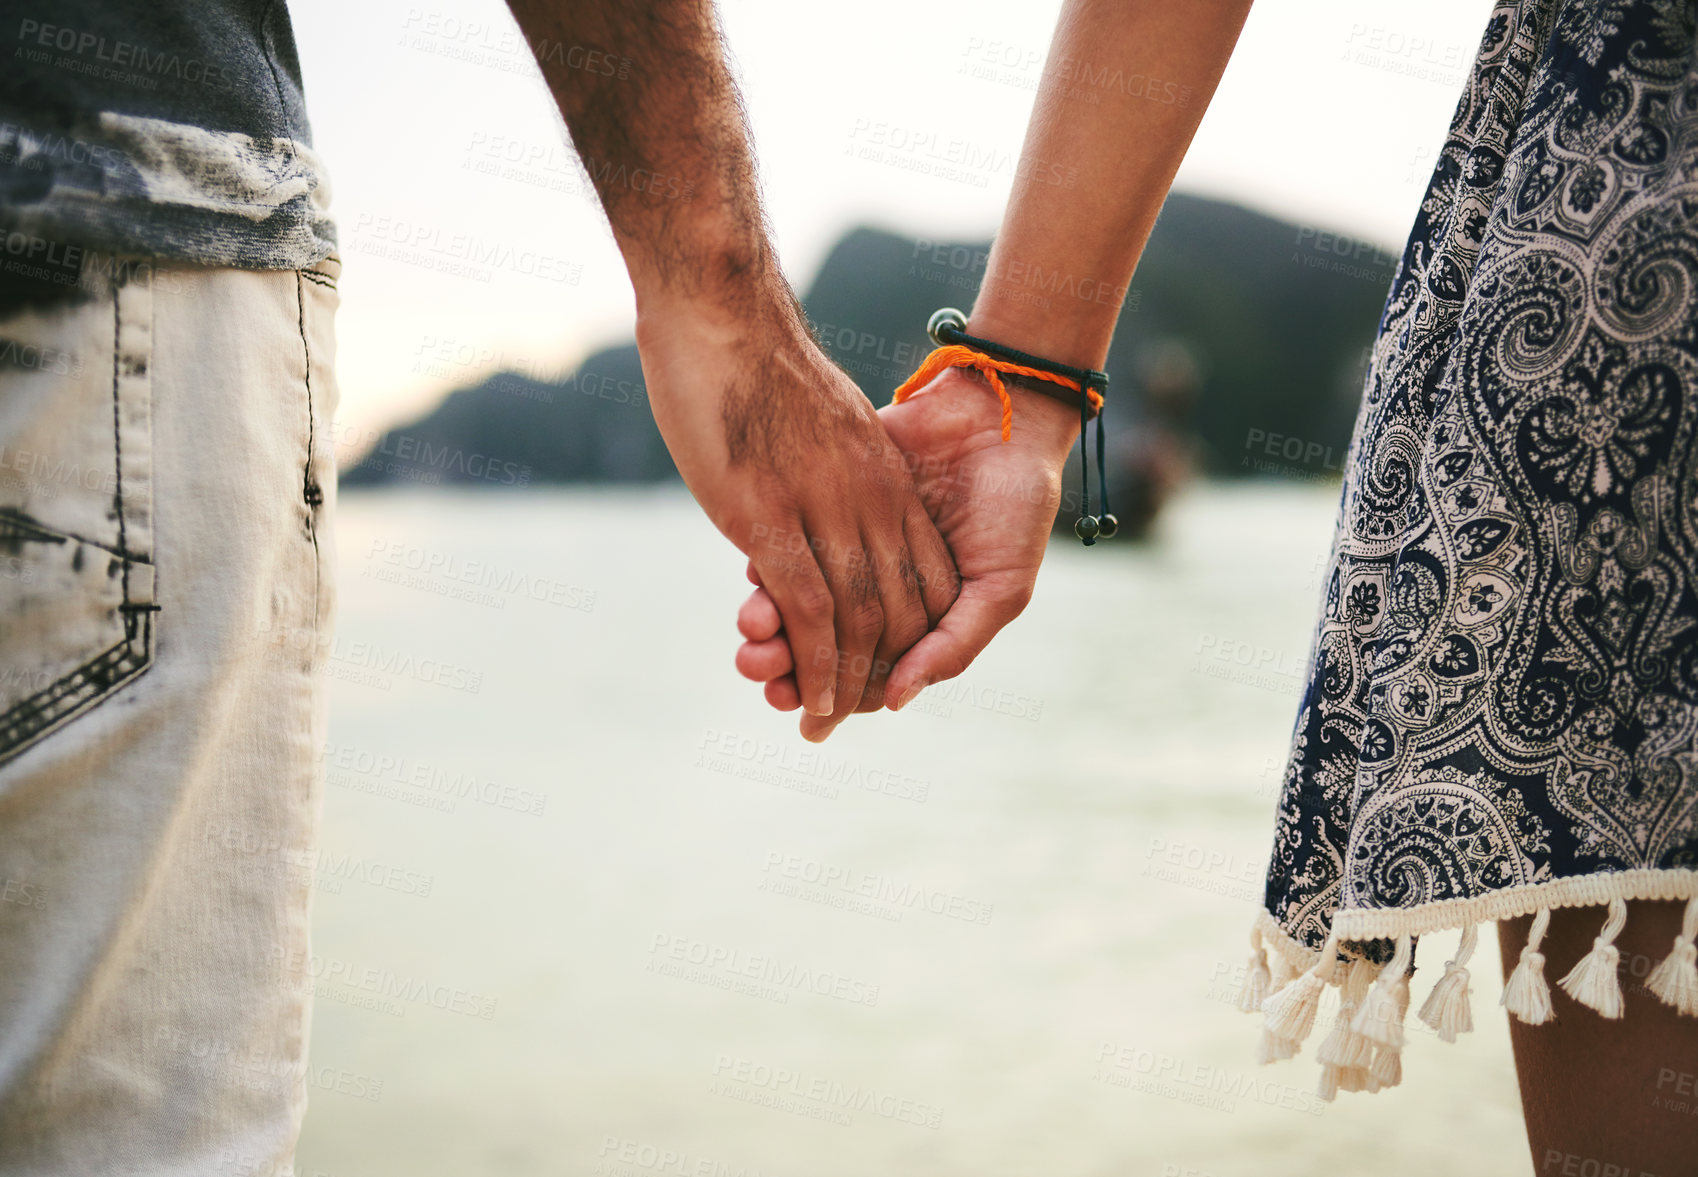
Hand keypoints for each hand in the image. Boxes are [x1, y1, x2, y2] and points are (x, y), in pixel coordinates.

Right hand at [637, 295, 959, 729]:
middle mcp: (870, 500)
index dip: (912, 635)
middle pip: (901, 609)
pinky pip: (814, 612)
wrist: (722, 306)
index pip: (922, 576)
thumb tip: (821, 493)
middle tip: (853, 718)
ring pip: (860, 622)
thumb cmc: (753, 356)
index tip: (889, 673)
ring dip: (846, 687)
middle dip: (880, 673)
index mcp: (883, 478)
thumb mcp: (819, 418)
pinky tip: (815, 702)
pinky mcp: (772, 519)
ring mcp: (826, 510)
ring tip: (824, 729)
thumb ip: (832, 465)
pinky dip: (819, 667)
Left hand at [734, 366, 1078, 735]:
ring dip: (769, 627)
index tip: (807, 720)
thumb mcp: (1002, 586)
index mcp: (920, 619)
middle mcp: (877, 588)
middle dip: (787, 669)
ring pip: (795, 601)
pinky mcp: (825, 501)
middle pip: (819, 645)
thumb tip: (894, 702)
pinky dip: (766, 569)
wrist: (1000, 411)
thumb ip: (953, 645)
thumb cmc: (1016, 505)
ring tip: (750, 639)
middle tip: (764, 681)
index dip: (836, 699)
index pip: (865, 676)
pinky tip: (752, 583)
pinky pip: (784, 542)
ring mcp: (847, 545)